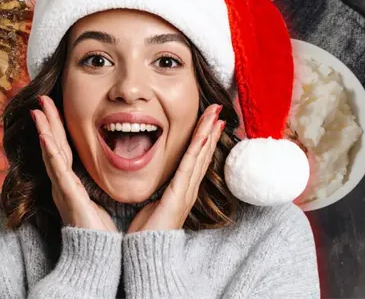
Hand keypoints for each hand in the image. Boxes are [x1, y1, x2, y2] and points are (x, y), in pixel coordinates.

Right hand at [31, 96, 115, 231]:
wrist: (99, 257)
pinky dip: (50, 152)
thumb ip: (101, 185)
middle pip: (53, 145)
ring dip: (44, 130)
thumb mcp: (101, 200)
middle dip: (47, 121)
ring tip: (38, 111)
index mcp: (72, 183)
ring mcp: (62, 189)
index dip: (57, 128)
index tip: (53, 108)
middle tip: (41, 100)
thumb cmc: (101, 232)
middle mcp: (63, 184)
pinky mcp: (67, 196)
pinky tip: (45, 137)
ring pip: (51, 153)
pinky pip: (57, 169)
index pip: (63, 149)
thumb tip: (113, 170)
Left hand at [127, 104, 223, 233]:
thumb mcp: (149, 203)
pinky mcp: (179, 196)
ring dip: (208, 135)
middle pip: (202, 154)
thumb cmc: (145, 232)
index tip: (209, 121)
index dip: (203, 139)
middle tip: (218, 110)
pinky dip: (197, 151)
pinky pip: (189, 169)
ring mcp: (186, 193)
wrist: (146, 253)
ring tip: (216, 116)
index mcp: (180, 190)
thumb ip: (152, 188)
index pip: (194, 158)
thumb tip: (145, 174)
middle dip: (210, 131)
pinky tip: (203, 136)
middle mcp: (187, 189)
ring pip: (199, 157)